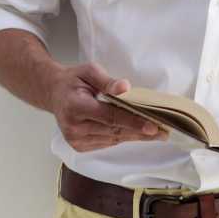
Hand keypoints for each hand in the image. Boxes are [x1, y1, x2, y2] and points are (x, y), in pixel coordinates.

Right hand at [48, 62, 167, 151]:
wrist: (54, 94)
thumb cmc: (74, 80)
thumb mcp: (89, 71)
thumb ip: (107, 80)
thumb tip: (125, 88)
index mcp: (75, 107)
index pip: (109, 116)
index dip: (132, 121)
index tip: (152, 126)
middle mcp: (74, 127)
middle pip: (114, 130)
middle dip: (140, 131)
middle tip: (163, 131)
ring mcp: (76, 140)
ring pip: (113, 139)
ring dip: (135, 136)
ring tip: (156, 133)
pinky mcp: (80, 146)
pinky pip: (108, 142)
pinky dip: (123, 136)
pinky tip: (137, 133)